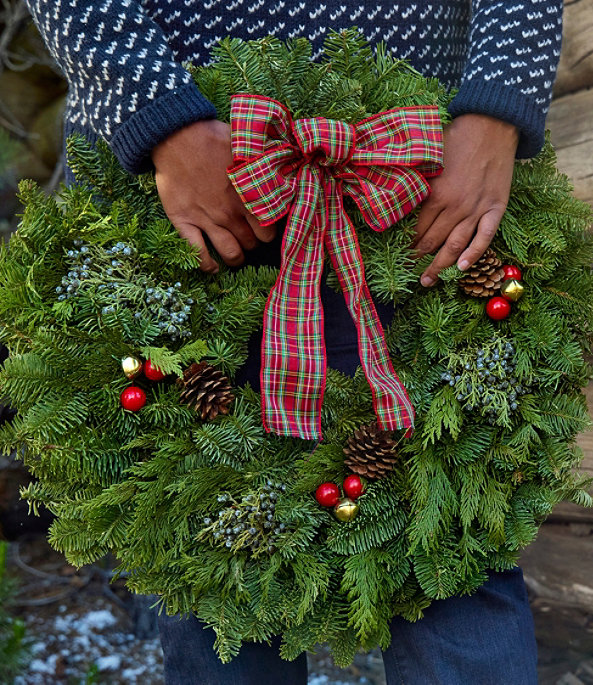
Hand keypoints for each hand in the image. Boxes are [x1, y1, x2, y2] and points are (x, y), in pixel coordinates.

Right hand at [151, 119, 275, 272]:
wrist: (176, 136)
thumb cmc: (213, 138)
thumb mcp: (245, 148)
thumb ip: (263, 166)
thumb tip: (285, 165)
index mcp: (247, 198)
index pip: (269, 231)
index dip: (269, 232)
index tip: (266, 228)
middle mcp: (230, 215)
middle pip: (251, 243)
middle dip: (253, 243)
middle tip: (250, 237)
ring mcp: (207, 221)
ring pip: (230, 253)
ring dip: (236, 258)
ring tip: (237, 255)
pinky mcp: (184, 222)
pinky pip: (198, 253)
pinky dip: (207, 265)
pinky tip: (213, 268)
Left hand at [410, 114, 518, 286]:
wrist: (492, 123)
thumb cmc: (456, 137)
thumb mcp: (428, 158)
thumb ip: (416, 182)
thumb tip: (397, 199)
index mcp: (435, 195)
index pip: (416, 229)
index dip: (407, 244)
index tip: (400, 255)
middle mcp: (455, 206)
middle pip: (433, 241)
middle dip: (419, 259)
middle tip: (410, 273)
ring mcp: (477, 209)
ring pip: (455, 245)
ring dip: (440, 265)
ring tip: (428, 280)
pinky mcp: (496, 207)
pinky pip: (485, 237)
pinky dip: (474, 254)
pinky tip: (463, 268)